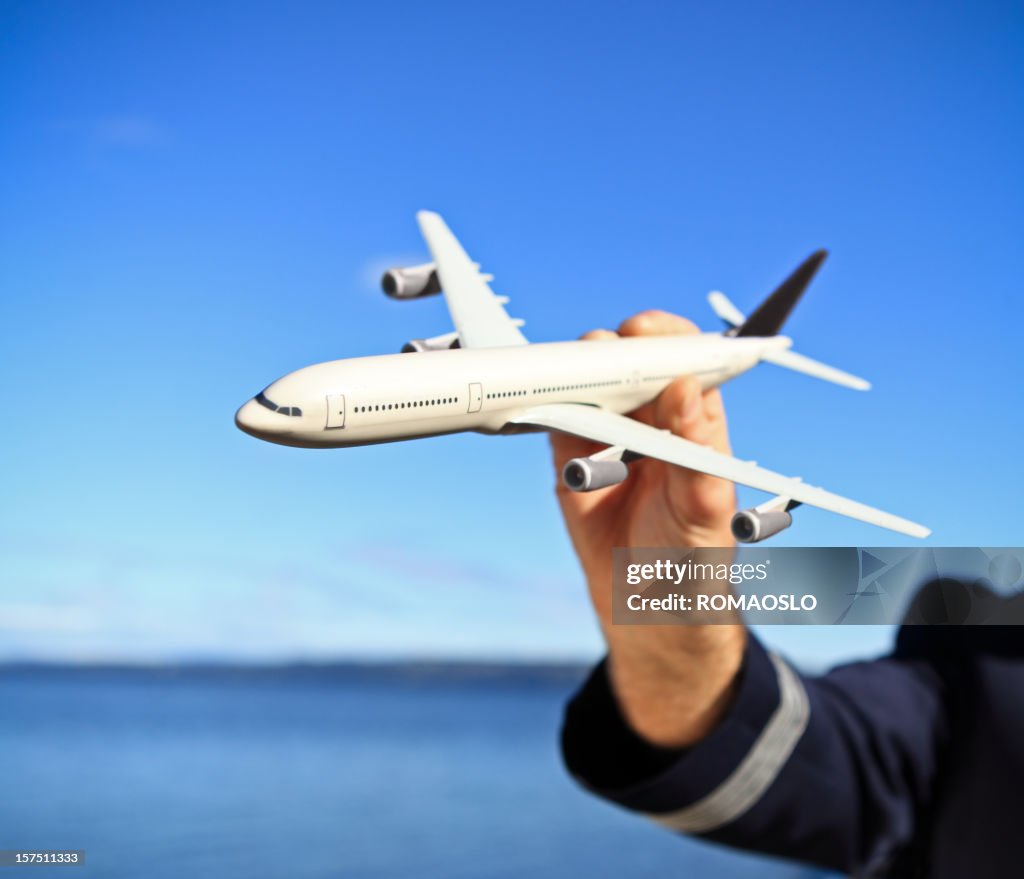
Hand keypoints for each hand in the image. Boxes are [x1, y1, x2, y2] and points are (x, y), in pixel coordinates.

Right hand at [550, 310, 745, 746]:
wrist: (644, 606)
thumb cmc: (691, 555)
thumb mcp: (704, 506)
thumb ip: (697, 448)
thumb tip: (684, 388)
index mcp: (694, 420)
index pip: (683, 360)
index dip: (664, 337)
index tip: (642, 331)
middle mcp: (650, 418)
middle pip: (627, 363)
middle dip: (608, 350)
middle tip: (592, 350)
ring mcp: (608, 434)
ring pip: (586, 385)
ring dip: (571, 377)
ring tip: (560, 380)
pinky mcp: (570, 456)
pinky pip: (554, 420)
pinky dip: (541, 408)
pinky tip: (533, 401)